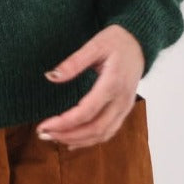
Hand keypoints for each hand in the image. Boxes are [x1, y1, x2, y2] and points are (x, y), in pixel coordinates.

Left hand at [36, 24, 144, 149]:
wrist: (139, 44)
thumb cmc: (116, 41)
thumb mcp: (94, 45)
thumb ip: (73, 62)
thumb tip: (51, 76)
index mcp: (113, 83)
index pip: (86, 112)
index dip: (64, 123)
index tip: (44, 125)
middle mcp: (121, 100)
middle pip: (95, 129)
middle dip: (67, 135)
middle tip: (44, 134)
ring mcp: (125, 107)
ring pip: (103, 134)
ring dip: (78, 140)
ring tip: (54, 138)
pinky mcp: (124, 110)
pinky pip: (109, 131)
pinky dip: (91, 140)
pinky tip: (73, 141)